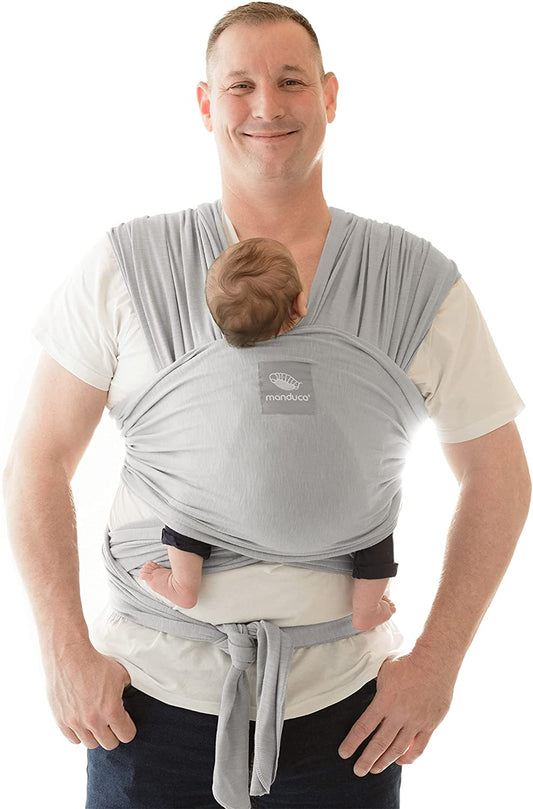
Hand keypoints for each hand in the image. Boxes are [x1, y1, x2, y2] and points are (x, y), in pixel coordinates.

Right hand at [44, 641, 136, 749]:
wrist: (69, 656)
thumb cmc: (96, 663)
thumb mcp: (120, 674)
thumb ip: (127, 689)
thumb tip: (129, 694)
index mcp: (111, 710)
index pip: (126, 736)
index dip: (128, 728)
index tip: (125, 721)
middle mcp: (94, 721)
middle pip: (110, 744)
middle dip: (114, 734)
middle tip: (111, 722)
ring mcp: (76, 723)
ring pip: (91, 744)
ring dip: (96, 735)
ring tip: (97, 721)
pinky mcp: (62, 721)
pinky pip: (74, 739)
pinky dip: (80, 733)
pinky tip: (83, 721)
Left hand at [338, 650, 454, 774]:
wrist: (436, 660)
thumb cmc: (407, 661)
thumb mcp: (384, 670)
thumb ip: (376, 687)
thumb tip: (366, 692)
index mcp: (384, 701)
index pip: (364, 727)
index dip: (352, 742)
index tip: (344, 753)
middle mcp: (399, 714)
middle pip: (379, 744)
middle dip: (366, 760)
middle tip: (358, 771)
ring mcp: (416, 721)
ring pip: (398, 749)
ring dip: (385, 761)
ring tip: (374, 769)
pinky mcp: (430, 724)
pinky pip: (419, 747)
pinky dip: (409, 757)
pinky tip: (400, 762)